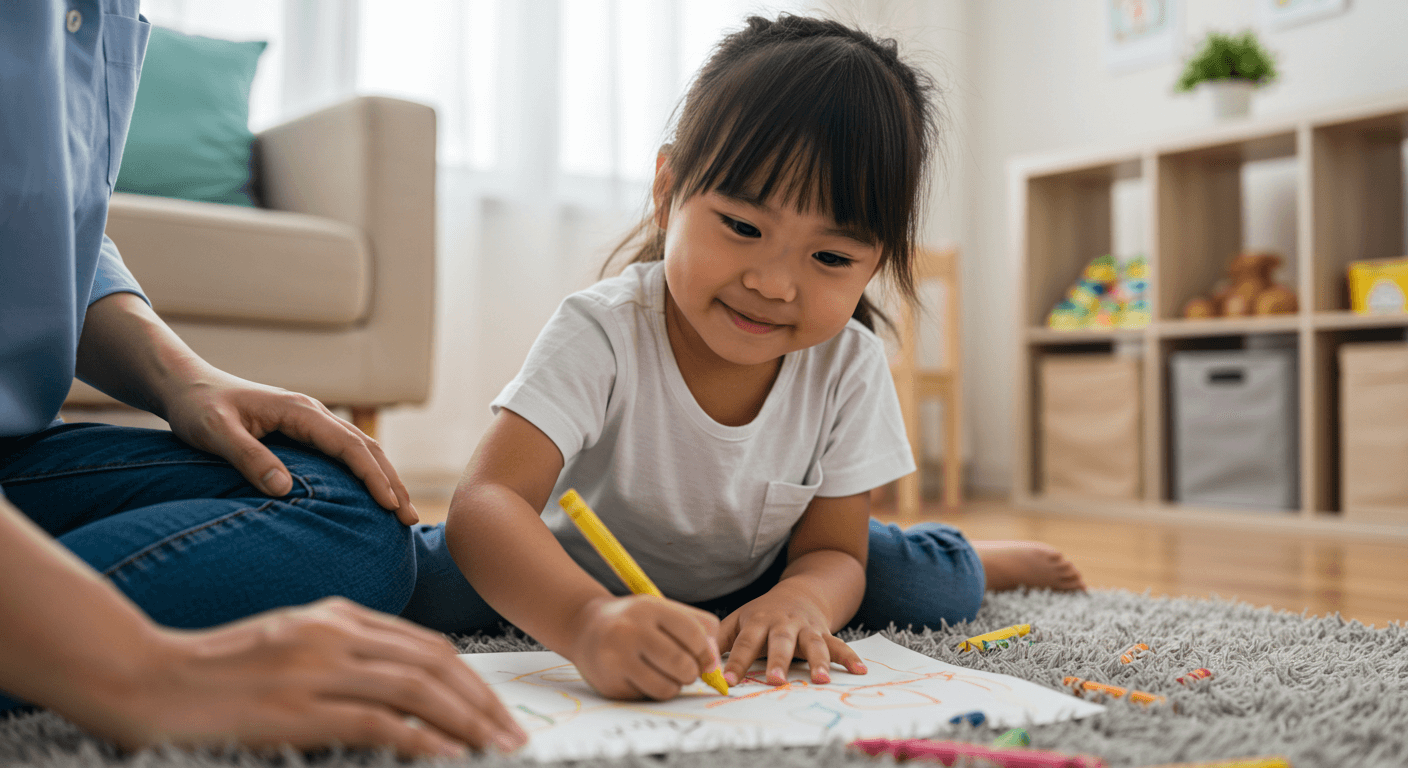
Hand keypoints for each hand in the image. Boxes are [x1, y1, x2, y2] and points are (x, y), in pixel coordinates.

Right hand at [87, 597, 526, 756]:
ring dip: (466, 722)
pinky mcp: (296, 708)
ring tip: (497, 747)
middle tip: (514, 734)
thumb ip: (343, 653)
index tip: (497, 709)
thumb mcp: (290, 643)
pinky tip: (449, 756)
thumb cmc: (218, 670)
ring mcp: (316, 668)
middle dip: (481, 701)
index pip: (424, 645)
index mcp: (337, 616)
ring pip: (416, 689)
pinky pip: (377, 721)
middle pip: (433, 664)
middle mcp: (335, 633)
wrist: (147, 678)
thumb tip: (401, 689)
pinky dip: (421, 739)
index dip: (469, 679)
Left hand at [160, 365, 416, 523]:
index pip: (350, 446)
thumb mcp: (215, 433)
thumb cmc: (198, 408)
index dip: (373, 476)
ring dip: (384, 478)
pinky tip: (371, 493)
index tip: (391, 506)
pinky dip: (366, 472)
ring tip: (402, 511)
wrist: (187, 386)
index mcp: (300, 411)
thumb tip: (285, 489)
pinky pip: (345, 452)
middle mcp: (313, 413)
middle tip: (410, 520)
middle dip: (392, 482)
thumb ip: (250, 458)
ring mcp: (311, 421)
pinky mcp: (304, 431)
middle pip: (367, 447)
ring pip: (361, 448)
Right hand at [569, 595, 721, 699]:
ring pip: (667, 687)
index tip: (705, 660)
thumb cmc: (633, 620)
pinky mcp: (610, 684)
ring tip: (667, 674)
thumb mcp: (662, 609)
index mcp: (649, 608)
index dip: (706, 652)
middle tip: (687, 670)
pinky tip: (643, 677)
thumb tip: (714, 662)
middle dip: (692, 672)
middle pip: (682, 664)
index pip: (693, 634)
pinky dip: (653, 690)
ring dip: (675, 685)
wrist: (584, 627)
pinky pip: (647, 697)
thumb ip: (696, 627)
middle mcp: (630, 631)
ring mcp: (617, 659)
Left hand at [718, 579, 865, 686]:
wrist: (799, 594)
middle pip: (780, 642)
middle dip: (777, 661)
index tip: (728, 682)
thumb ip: (719, 639)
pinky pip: (839, 646)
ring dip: (817, 661)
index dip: (736, 662)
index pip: (744, 643)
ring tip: (821, 679)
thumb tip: (699, 659)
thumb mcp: (738, 620)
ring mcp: (806, 629)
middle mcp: (783, 624)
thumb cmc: (762, 614)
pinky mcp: (824, 633)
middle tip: (774, 680)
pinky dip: (850, 657)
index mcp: (758, 622)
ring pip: (812, 644)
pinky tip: (860, 670)